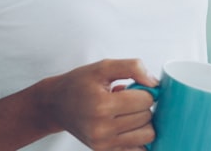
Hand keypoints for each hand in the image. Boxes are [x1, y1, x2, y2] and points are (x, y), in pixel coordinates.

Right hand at [42, 58, 158, 150]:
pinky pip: (138, 150)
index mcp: (102, 105)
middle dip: (142, 106)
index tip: (134, 88)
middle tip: (128, 100)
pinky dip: (138, 138)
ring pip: (147, 135)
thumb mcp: (103, 67)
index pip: (145, 100)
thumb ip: (132, 67)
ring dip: (143, 122)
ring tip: (128, 113)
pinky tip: (129, 127)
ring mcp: (103, 144)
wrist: (56, 104)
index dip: (145, 91)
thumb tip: (155, 83)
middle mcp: (102, 128)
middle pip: (147, 117)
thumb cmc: (79, 84)